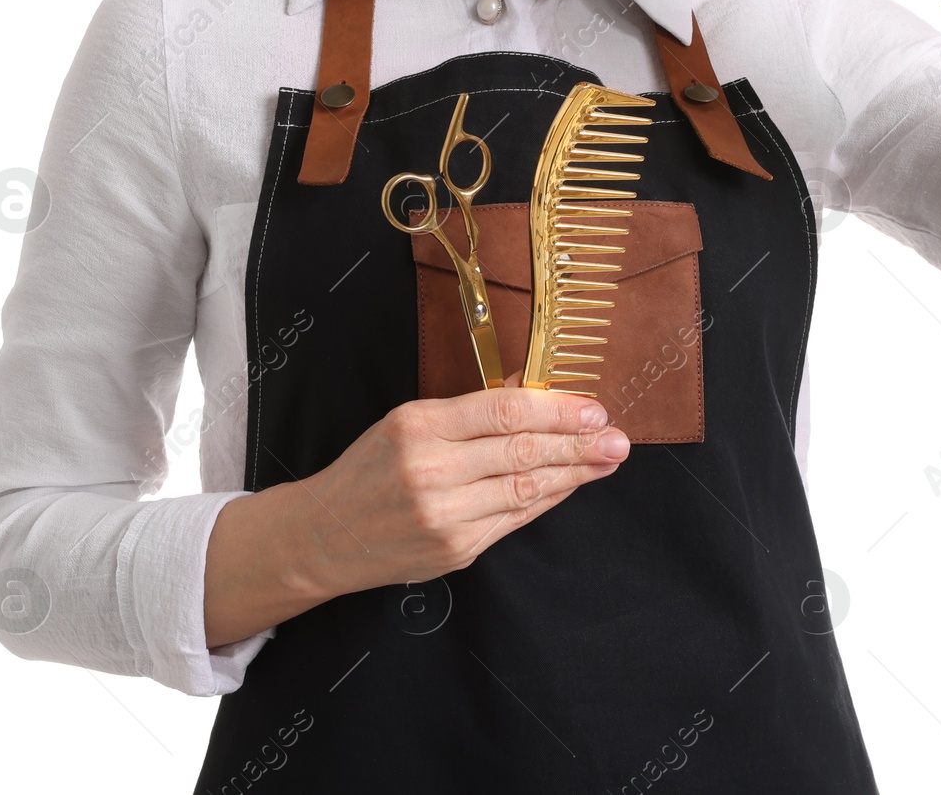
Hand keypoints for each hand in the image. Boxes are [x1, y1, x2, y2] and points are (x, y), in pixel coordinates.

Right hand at [204, 387, 627, 647]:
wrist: (324, 536)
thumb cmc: (370, 468)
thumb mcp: (408, 420)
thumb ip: (471, 409)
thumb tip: (531, 388)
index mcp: (417, 426)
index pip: (502, 412)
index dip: (555, 410)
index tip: (592, 408)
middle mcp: (431, 472)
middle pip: (521, 452)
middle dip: (578, 444)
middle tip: (616, 438)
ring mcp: (444, 517)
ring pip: (524, 488)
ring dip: (574, 474)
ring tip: (606, 460)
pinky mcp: (455, 551)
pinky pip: (513, 519)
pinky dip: (546, 499)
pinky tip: (570, 485)